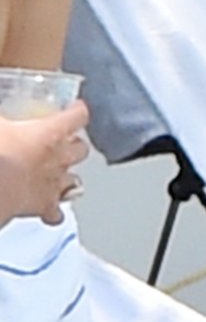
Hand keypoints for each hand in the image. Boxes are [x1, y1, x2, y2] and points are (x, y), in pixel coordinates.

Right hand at [0, 100, 88, 227]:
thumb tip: (2, 109)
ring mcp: (54, 185)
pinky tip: (48, 209)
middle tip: (63, 141)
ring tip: (59, 173)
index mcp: (51, 132)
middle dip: (74, 145)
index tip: (75, 108)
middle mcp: (60, 158)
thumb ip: (4, 113)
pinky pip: (56, 214)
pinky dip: (53, 212)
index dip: (78, 110)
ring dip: (68, 177)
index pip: (78, 116)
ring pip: (75, 181)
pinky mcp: (43, 208)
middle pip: (81, 149)